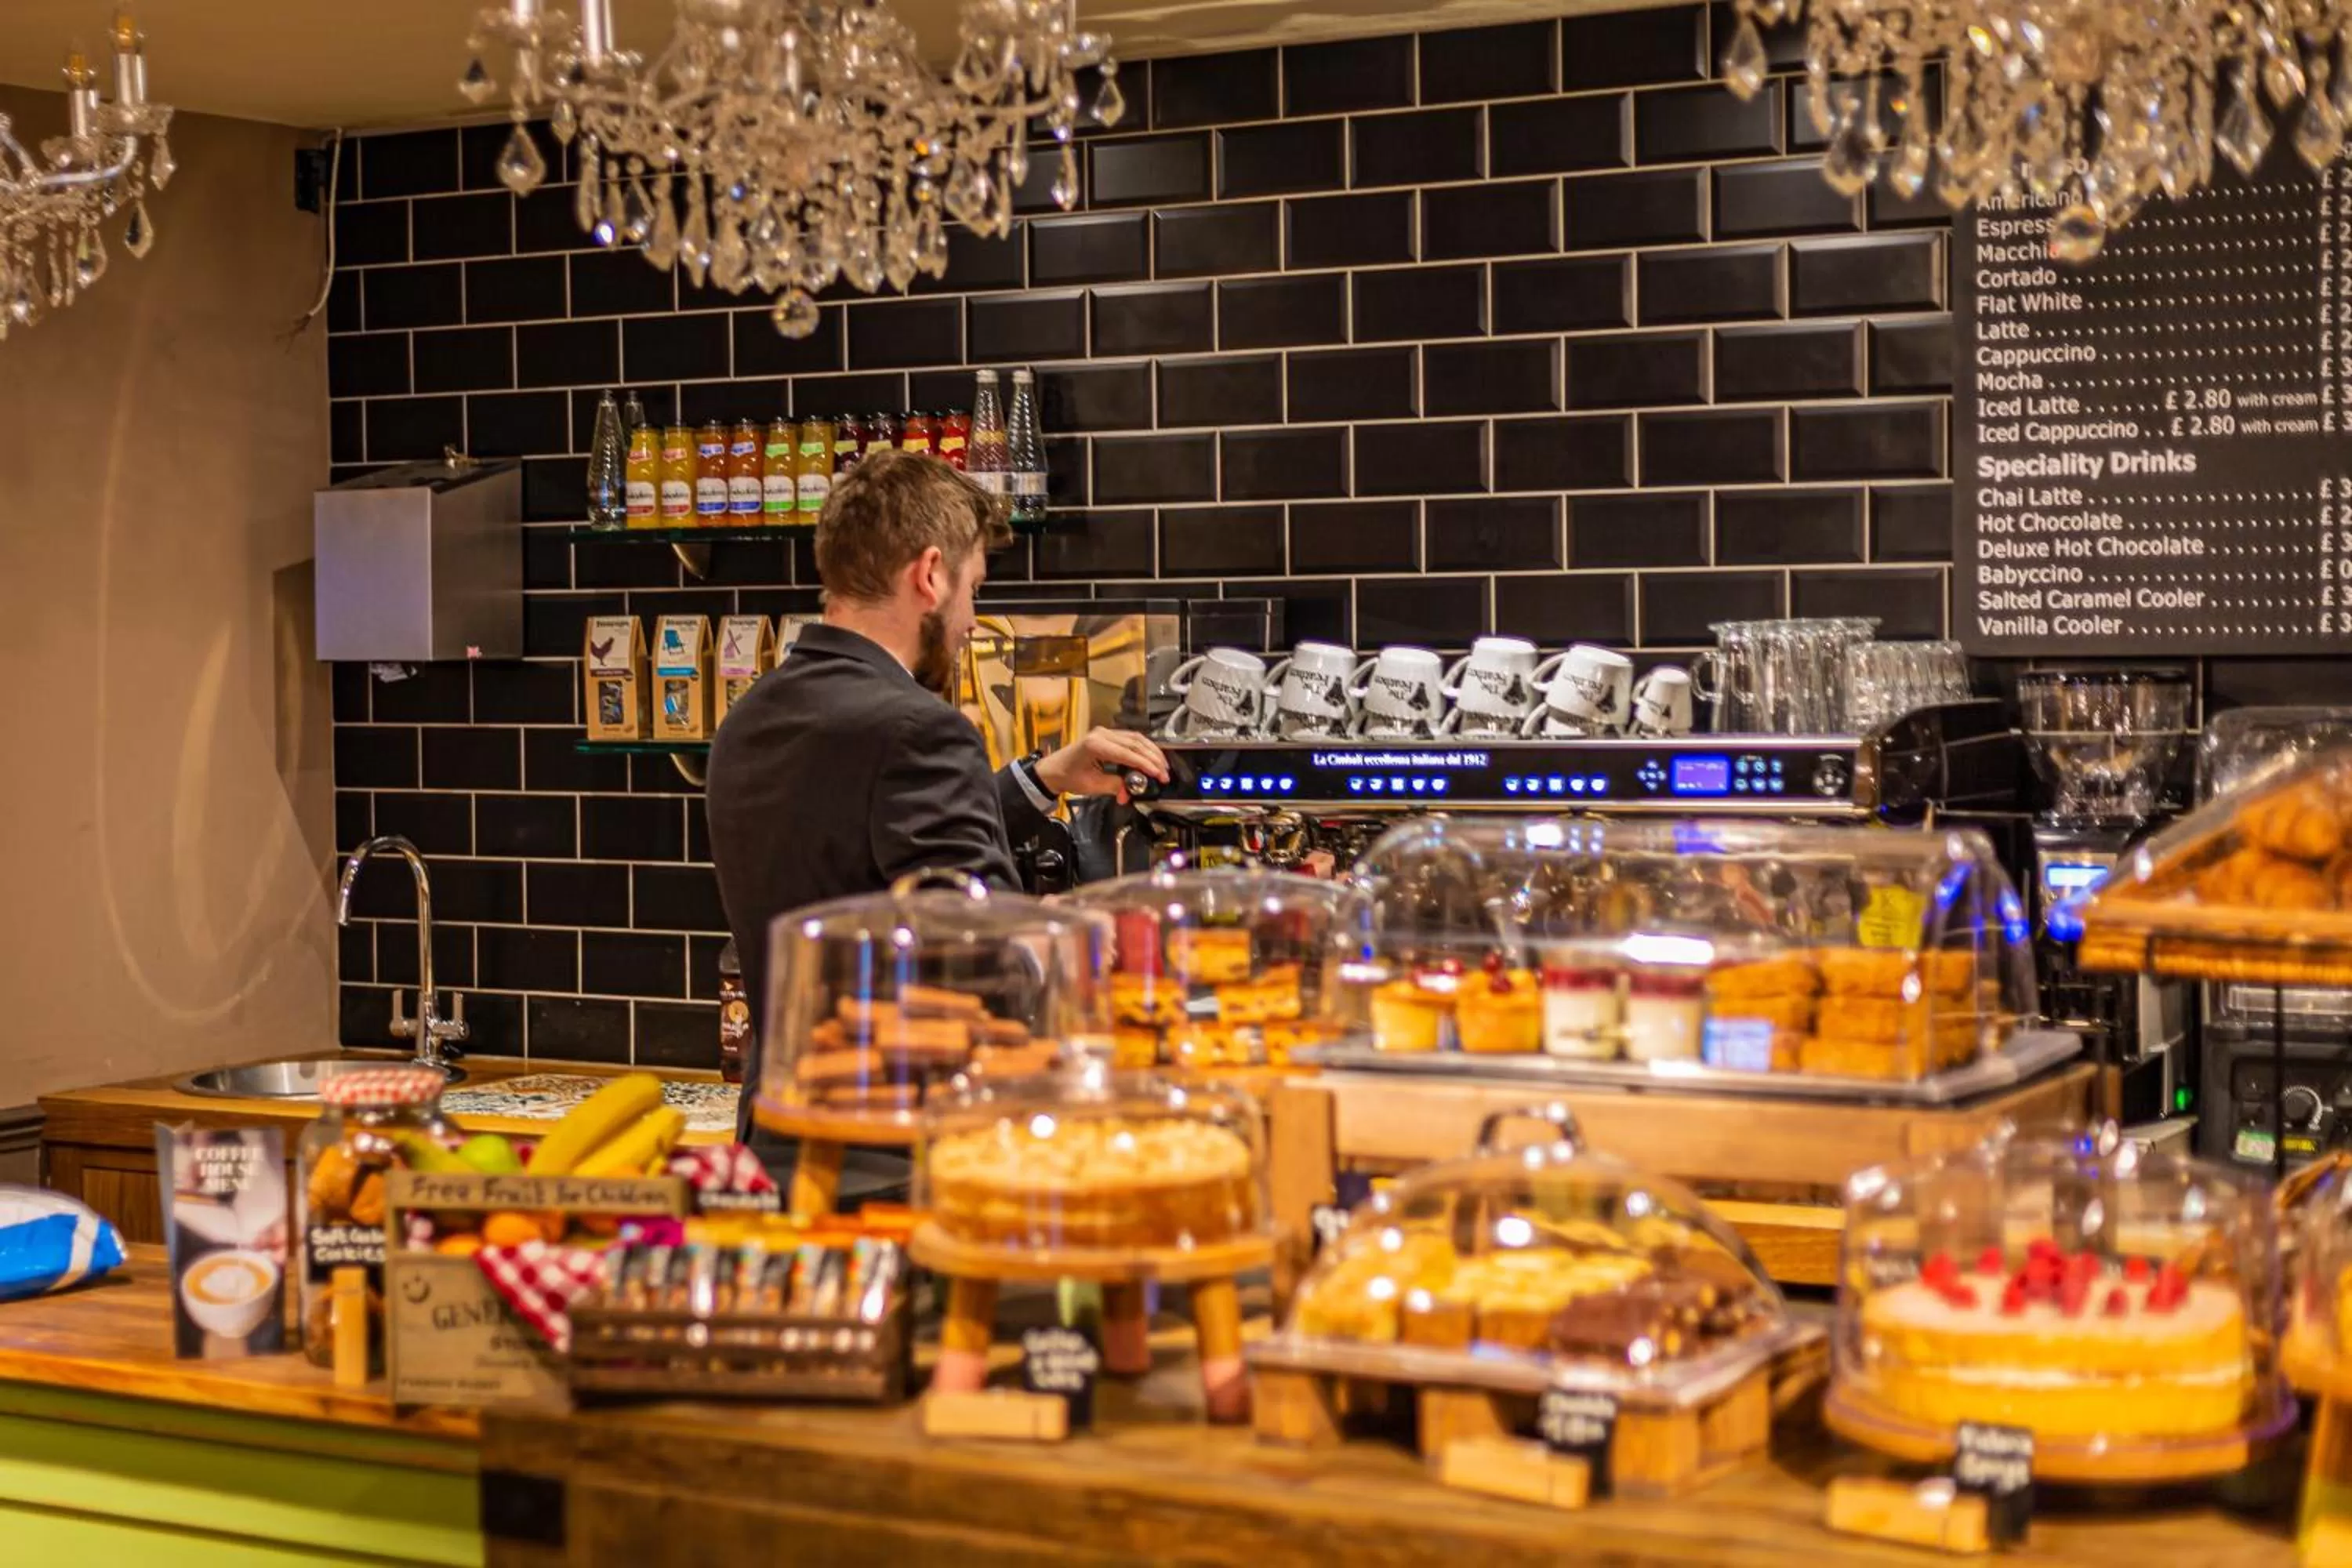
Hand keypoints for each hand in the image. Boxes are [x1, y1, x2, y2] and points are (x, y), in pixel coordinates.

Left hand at [1035, 728, 1169, 804]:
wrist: (1053, 769)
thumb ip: (1114, 786)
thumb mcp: (1092, 786)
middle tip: (1164, 773)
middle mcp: (1102, 734)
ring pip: (1136, 739)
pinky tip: (1151, 758)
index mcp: (1096, 745)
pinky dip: (1143, 748)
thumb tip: (1130, 791)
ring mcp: (1105, 732)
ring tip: (1162, 766)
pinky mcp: (1107, 735)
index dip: (1146, 765)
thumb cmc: (1068, 776)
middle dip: (1153, 758)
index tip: (1159, 775)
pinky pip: (1130, 739)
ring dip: (1151, 752)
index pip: (1128, 754)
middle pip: (1135, 743)